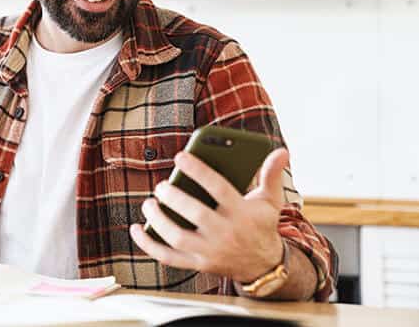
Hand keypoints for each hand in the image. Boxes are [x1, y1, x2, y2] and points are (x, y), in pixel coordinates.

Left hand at [130, 148, 287, 282]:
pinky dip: (149, 245)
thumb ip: (271, 175)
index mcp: (241, 213)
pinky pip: (168, 257)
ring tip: (149, 203)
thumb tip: (281, 151)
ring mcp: (210, 251)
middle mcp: (225, 234)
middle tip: (161, 185)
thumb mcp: (270, 201)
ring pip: (178, 237)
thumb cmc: (261, 225)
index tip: (180, 156)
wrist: (265, 267)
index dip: (198, 170)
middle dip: (174, 197)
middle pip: (195, 214)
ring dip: (158, 220)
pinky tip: (137, 228)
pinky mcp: (198, 264)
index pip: (218, 188)